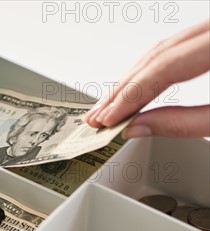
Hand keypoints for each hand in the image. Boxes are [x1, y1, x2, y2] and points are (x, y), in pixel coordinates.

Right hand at [85, 20, 209, 138]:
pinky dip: (148, 74)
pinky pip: (171, 52)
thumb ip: (184, 123)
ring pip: (159, 53)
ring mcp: (207, 34)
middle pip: (155, 58)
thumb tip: (138, 127)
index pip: (161, 69)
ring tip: (108, 109)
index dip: (130, 97)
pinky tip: (133, 92)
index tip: (110, 119)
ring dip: (130, 82)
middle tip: (99, 117)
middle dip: (122, 92)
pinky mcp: (206, 41)